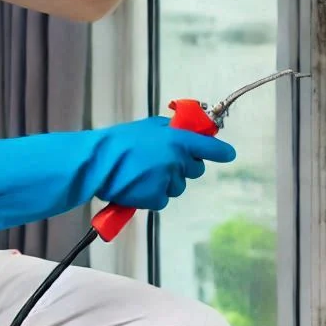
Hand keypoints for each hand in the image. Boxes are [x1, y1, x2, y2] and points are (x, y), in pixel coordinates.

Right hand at [94, 116, 235, 210]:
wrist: (97, 164)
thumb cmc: (119, 143)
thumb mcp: (149, 127)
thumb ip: (172, 130)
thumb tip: (186, 132)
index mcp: (177, 140)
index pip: (209, 147)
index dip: (221, 151)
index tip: (228, 154)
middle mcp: (177, 161)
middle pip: (195, 169)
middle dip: (184, 167)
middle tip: (163, 162)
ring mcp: (168, 181)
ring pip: (178, 186)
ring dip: (166, 182)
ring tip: (143, 173)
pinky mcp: (157, 198)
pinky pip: (163, 199)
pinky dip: (152, 195)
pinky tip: (138, 186)